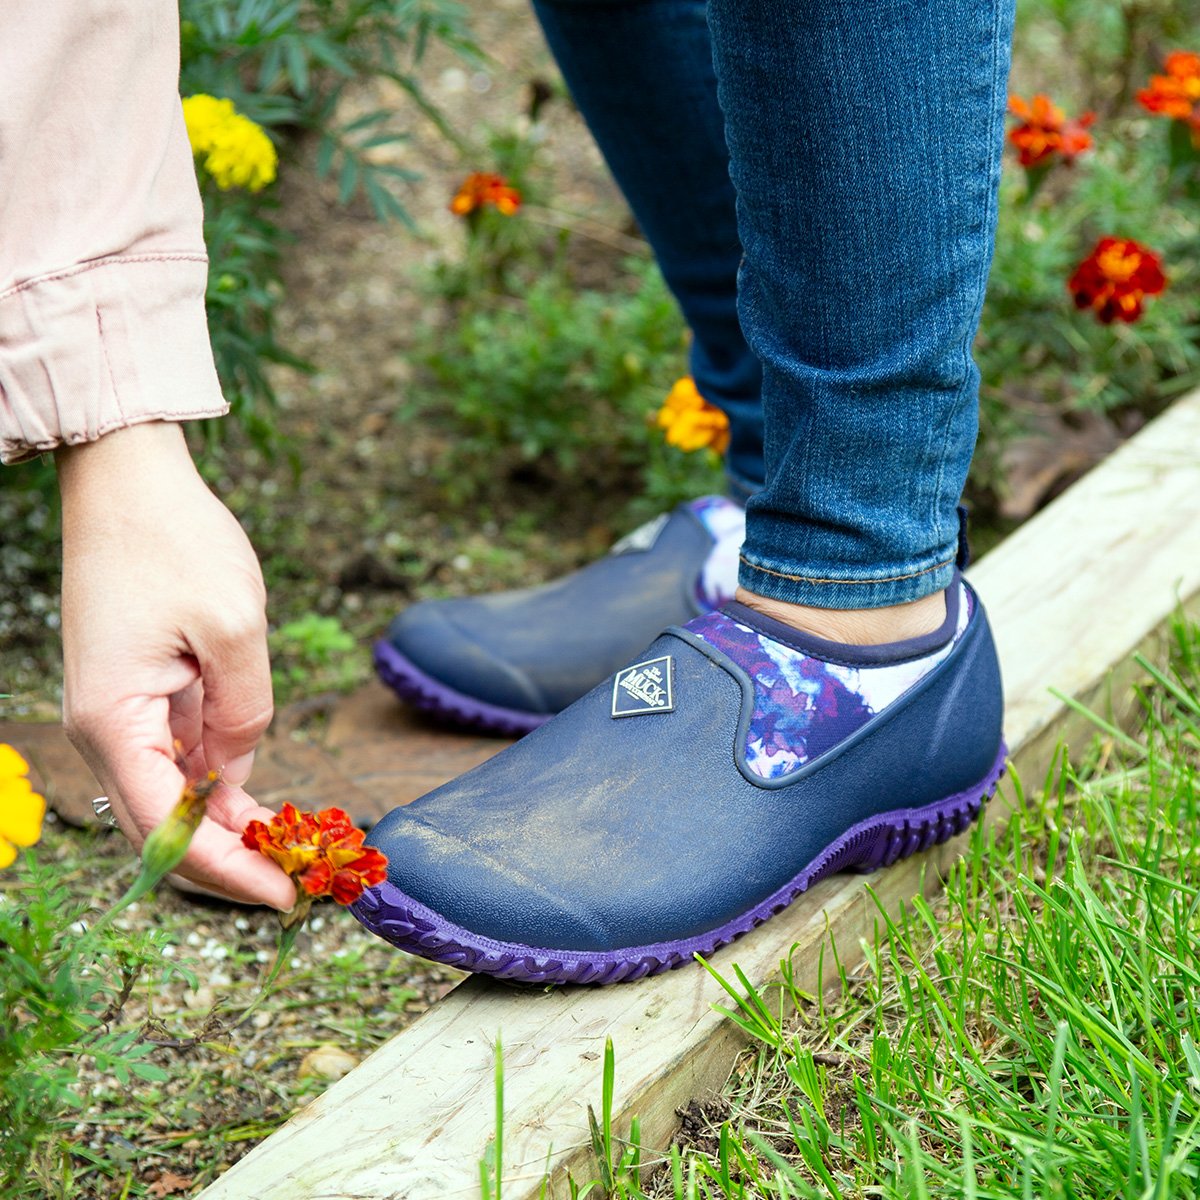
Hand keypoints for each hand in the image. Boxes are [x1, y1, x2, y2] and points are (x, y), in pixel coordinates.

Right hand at [56, 423, 294, 908]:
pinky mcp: (142, 696)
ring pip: (173, 799)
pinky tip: (260, 804)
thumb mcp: (233, 625)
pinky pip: (178, 761)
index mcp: (115, 720)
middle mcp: (107, 729)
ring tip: (290, 850)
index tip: (285, 897)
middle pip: (165, 827)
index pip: (167, 827)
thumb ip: (246, 709)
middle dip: (229, 861)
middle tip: (298, 885)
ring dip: (226, 828)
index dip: (226, 871)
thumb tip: (241, 767)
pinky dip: (218, 788)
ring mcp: (123, 715)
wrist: (130, 483)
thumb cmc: (175, 542)